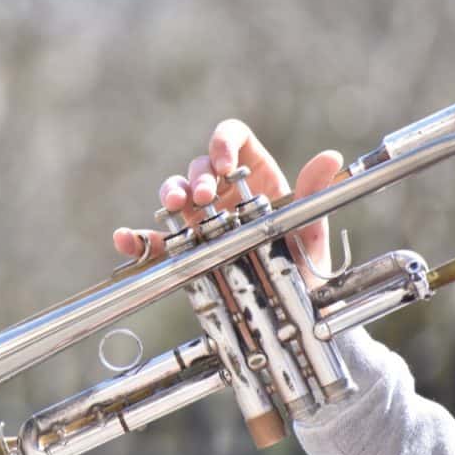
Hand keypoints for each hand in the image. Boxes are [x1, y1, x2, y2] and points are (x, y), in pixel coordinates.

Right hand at [112, 119, 342, 284]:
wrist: (292, 314)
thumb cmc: (305, 267)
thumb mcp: (311, 231)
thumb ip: (315, 195)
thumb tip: (329, 158)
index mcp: (255, 177)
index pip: (234, 140)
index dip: (223, 142)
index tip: (223, 163)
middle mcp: (224, 194)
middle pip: (198, 168)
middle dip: (196, 178)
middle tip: (204, 198)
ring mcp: (200, 220)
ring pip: (174, 194)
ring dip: (169, 194)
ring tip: (172, 207)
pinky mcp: (184, 251)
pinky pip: (155, 241)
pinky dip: (137, 238)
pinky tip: (125, 239)